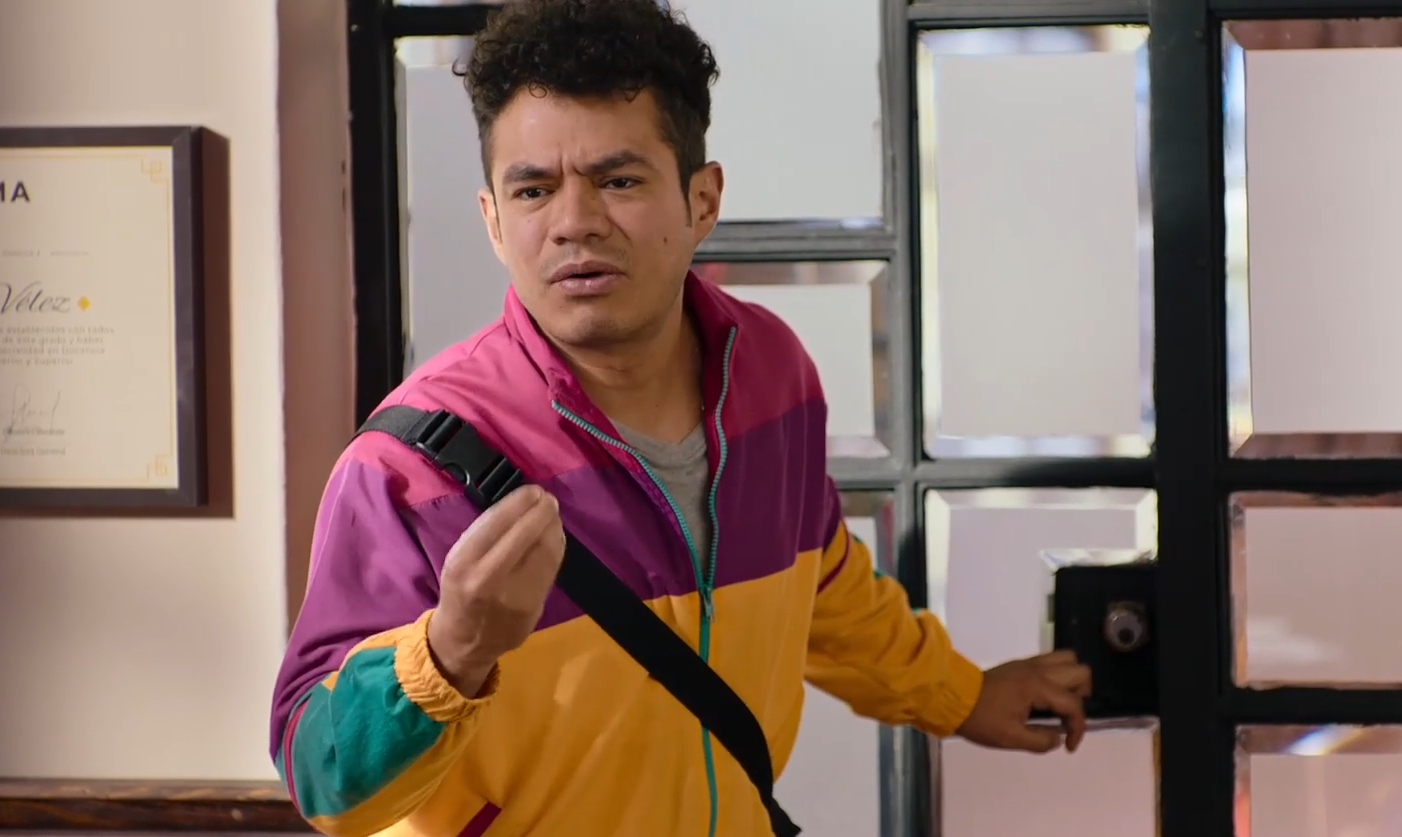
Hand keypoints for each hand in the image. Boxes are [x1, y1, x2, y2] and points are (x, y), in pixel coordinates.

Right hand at [427, 485, 566, 695]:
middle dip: (541, 511)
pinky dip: (556, 547)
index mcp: (463, 562)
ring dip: (553, 527)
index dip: (520, 503)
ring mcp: (514, 596)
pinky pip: (551, 569)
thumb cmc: (461, 590)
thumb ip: (486, 534)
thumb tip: (521, 504)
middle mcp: (487, 578)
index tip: (532, 490)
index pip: (496, 522)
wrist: (465, 640)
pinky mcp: (533, 607)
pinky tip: (555, 536)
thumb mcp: (458, 558)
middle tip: (548, 498)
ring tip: (552, 515)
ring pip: (544, 551)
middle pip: (524, 535)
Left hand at [955, 650, 1091, 753]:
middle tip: (1064, 718)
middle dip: (1080, 697)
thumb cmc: (980, 719)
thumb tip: (1057, 738)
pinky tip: (1044, 698)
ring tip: (1058, 705)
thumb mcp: (1010, 738)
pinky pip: (1051, 661)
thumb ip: (1040, 741)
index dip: (1077, 728)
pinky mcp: (1021, 664)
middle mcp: (1038, 669)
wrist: (951, 698)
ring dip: (1071, 682)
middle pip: (1080, 671)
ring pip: (1067, 660)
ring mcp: (1029, 663)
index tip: (1068, 746)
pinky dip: (1058, 676)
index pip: (1074, 704)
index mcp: (1037, 686)